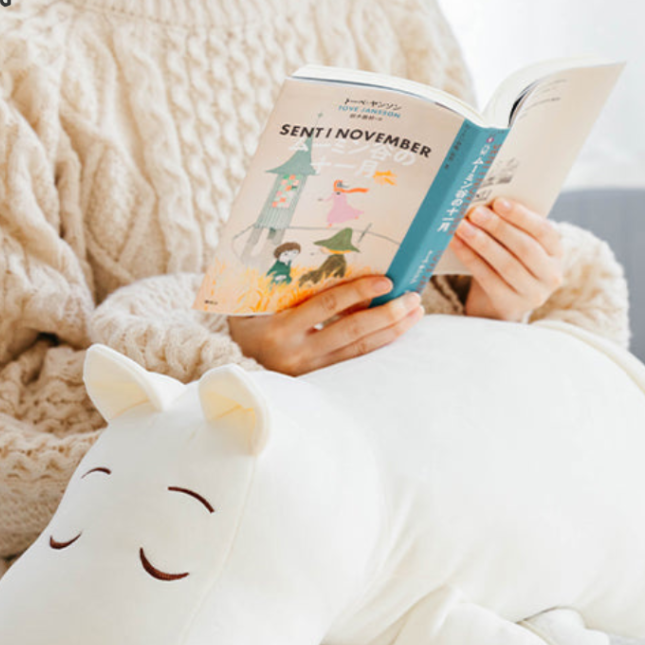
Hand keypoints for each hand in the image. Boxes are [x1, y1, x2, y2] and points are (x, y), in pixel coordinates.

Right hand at [228, 275, 423, 375]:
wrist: (229, 368)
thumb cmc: (244, 325)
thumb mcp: (254, 304)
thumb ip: (284, 286)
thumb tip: (329, 262)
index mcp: (280, 329)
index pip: (327, 306)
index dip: (358, 292)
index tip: (386, 280)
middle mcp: (297, 354)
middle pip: (352, 332)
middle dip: (387, 314)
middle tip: (413, 298)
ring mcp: (310, 372)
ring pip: (359, 352)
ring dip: (391, 331)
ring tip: (415, 313)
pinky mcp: (319, 382)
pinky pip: (355, 362)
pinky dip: (379, 345)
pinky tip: (397, 331)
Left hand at [450, 198, 564, 321]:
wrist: (498, 305)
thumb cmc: (507, 264)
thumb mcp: (517, 247)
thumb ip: (511, 228)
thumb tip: (486, 203)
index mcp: (556, 253)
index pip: (544, 231)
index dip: (522, 216)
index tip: (499, 202)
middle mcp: (550, 275)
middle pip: (525, 248)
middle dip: (498, 227)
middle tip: (476, 213)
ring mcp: (533, 294)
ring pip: (506, 264)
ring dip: (482, 243)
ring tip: (463, 227)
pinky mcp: (511, 306)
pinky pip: (488, 279)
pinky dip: (470, 259)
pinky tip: (457, 245)